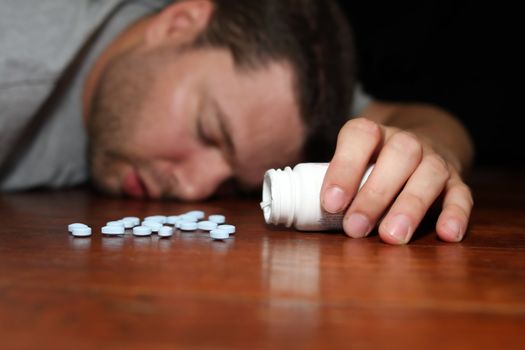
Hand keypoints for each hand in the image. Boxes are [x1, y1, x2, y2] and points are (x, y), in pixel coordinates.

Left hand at [321, 118, 473, 243]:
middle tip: (354, 228)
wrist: (419, 148)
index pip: (360, 136)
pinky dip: (456, 214)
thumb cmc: (371, 166)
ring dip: (410, 206)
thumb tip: (306, 216)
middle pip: (398, 156)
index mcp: (373, 133)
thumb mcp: (351, 165)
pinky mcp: (456, 181)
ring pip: (429, 174)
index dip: (344, 167)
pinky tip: (446, 234)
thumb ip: (336, 185)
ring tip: (392, 237)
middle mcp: (406, 141)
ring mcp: (434, 159)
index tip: (331, 203)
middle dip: (374, 194)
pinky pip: (462, 193)